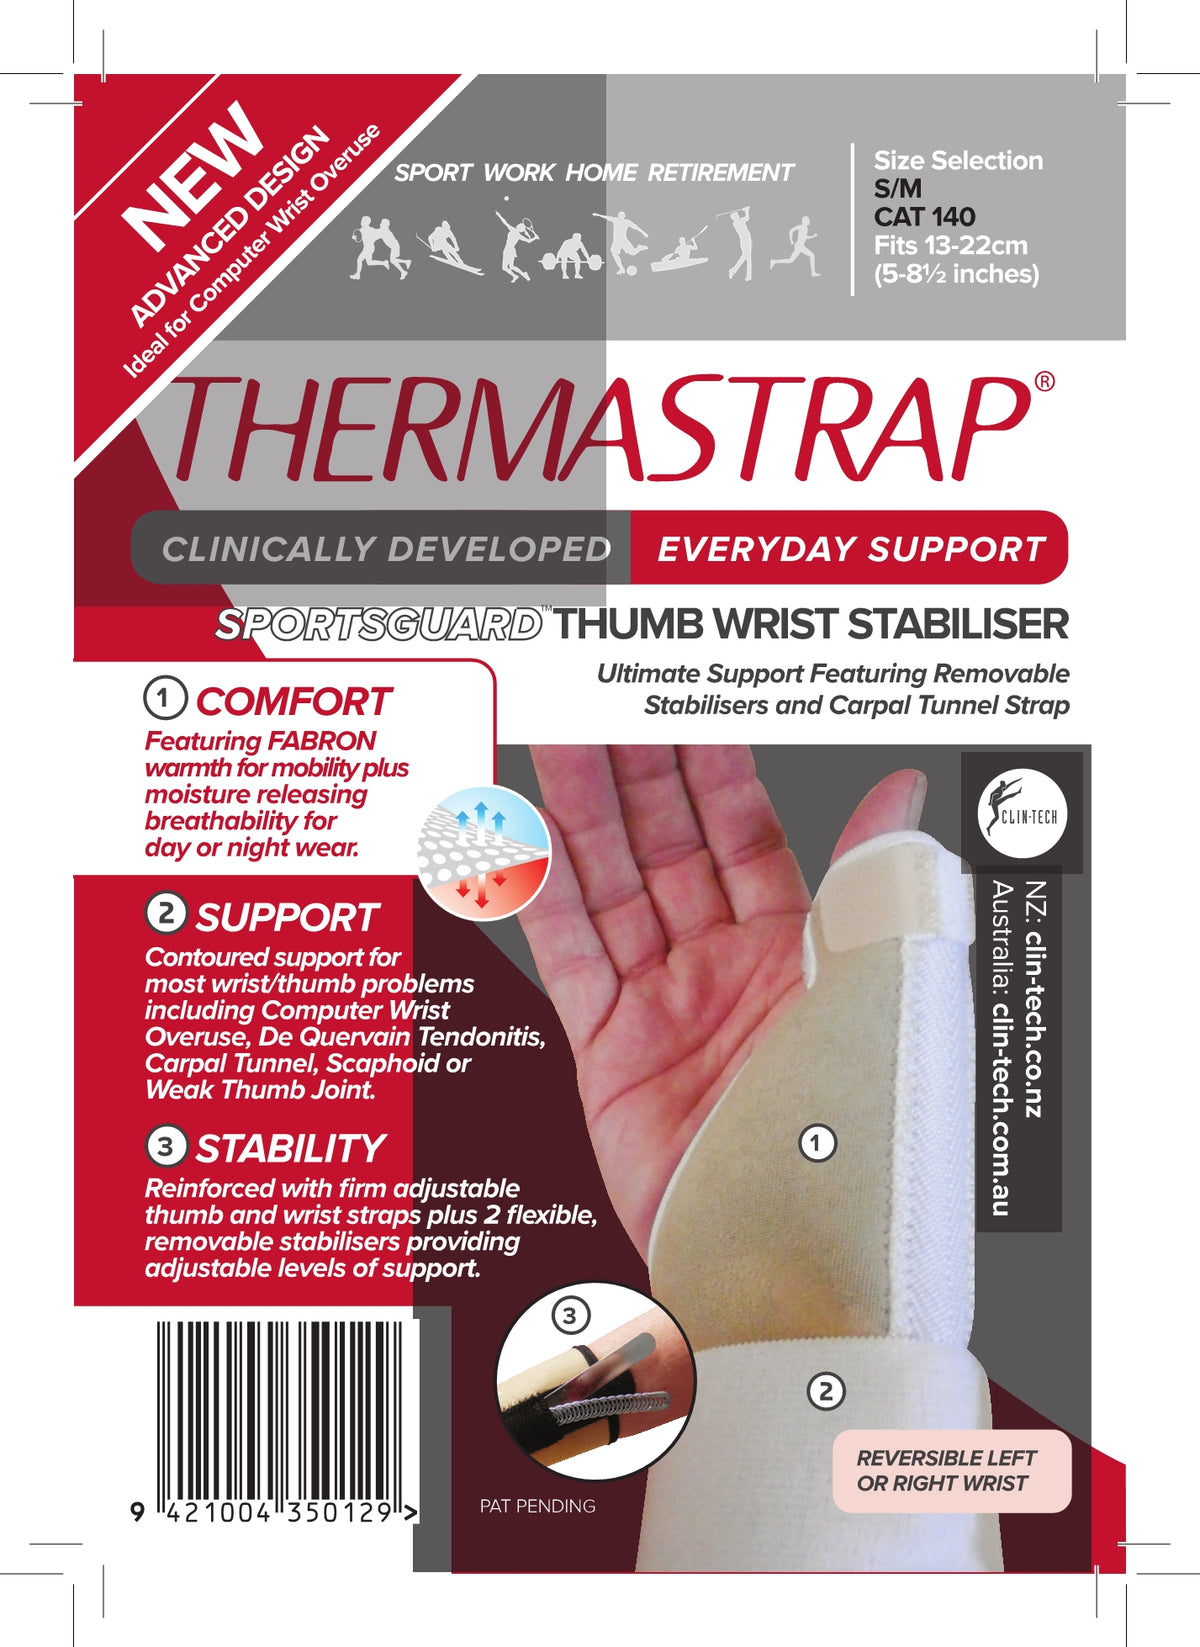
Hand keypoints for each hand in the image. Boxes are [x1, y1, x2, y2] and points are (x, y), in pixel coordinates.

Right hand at [519, 747, 925, 1257]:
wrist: (799, 1266)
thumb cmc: (859, 1143)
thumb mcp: (880, 997)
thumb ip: (871, 887)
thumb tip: (902, 792)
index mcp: (799, 948)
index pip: (743, 827)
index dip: (707, 758)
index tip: (676, 695)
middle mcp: (726, 967)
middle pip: (667, 842)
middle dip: (631, 767)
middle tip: (597, 696)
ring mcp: (665, 1007)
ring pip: (611, 884)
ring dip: (581, 812)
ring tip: (554, 738)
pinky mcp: (611, 1056)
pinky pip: (570, 957)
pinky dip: (543, 897)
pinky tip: (522, 840)